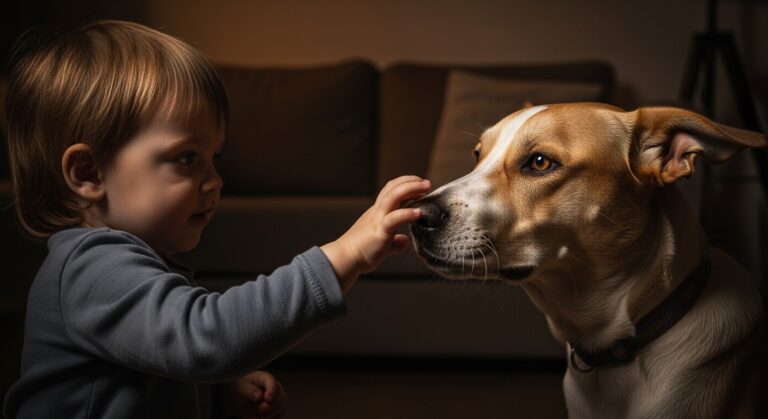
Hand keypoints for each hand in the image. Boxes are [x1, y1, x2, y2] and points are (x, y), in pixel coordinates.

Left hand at [224, 370, 286, 418]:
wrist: (237, 399)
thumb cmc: (238, 388)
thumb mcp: (238, 388)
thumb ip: (248, 390)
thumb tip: (258, 396)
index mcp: (264, 378)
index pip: (272, 383)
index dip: (272, 391)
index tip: (267, 399)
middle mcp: (273, 387)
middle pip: (280, 396)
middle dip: (270, 406)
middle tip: (259, 411)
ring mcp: (276, 398)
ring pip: (282, 407)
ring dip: (272, 414)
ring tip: (260, 417)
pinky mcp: (276, 409)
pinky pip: (280, 415)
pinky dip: (273, 418)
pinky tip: (262, 418)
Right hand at [322, 176, 430, 291]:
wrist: (344, 259)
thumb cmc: (361, 252)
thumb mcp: (381, 243)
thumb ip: (393, 241)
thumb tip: (404, 241)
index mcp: (377, 213)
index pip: (391, 190)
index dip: (406, 185)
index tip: (421, 186)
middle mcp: (377, 212)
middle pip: (393, 187)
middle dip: (411, 181)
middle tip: (427, 183)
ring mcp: (378, 219)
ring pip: (393, 196)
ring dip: (411, 188)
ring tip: (426, 188)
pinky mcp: (380, 231)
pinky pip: (394, 218)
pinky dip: (407, 213)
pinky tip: (418, 213)